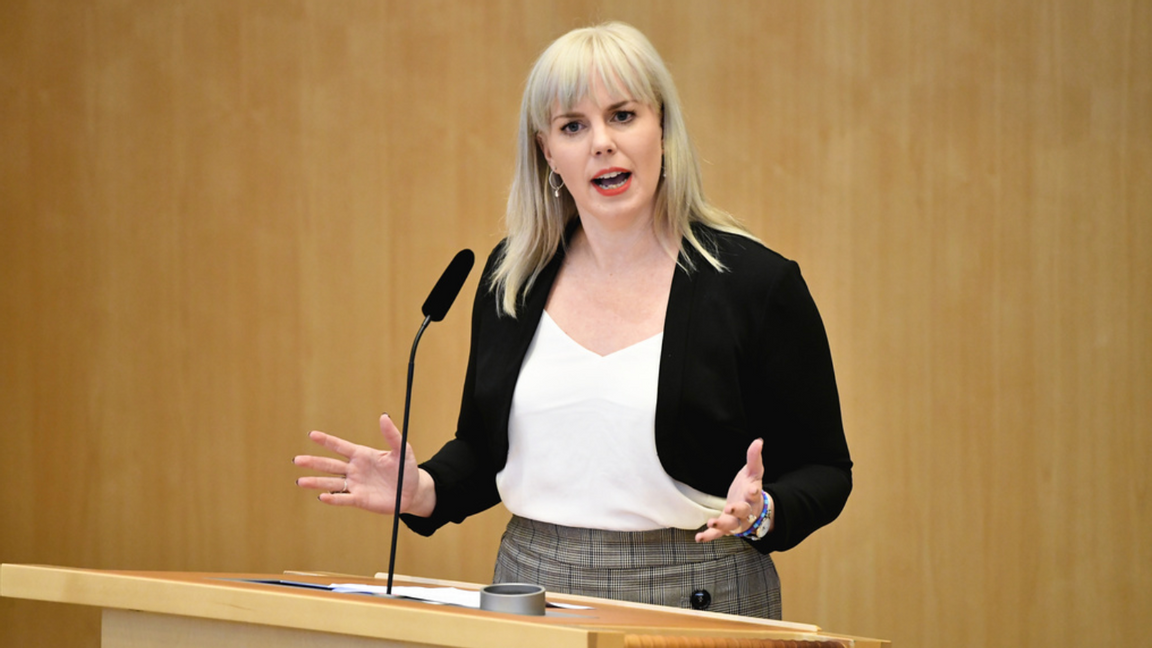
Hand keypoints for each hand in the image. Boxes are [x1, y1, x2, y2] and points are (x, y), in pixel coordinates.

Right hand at [293, 414, 434, 515]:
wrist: (412, 492)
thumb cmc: (406, 469)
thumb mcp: (402, 450)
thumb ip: (392, 435)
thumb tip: (384, 416)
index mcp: (362, 455)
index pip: (341, 446)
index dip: (327, 441)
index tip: (312, 434)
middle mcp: (355, 469)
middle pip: (330, 465)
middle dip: (314, 462)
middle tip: (297, 460)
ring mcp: (356, 485)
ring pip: (332, 483)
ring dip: (316, 482)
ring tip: (300, 481)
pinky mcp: (360, 500)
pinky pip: (344, 499)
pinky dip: (333, 498)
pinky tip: (322, 497)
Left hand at [695, 438, 768, 542]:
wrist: (751, 508)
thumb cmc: (750, 488)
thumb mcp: (753, 473)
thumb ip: (754, 458)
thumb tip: (758, 441)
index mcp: (754, 496)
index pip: (755, 494)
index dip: (754, 492)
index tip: (753, 490)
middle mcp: (747, 511)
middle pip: (744, 512)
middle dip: (737, 510)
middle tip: (730, 508)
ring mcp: (737, 521)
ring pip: (732, 525)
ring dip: (722, 524)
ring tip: (712, 521)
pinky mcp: (726, 527)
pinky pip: (719, 534)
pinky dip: (709, 536)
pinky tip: (698, 538)